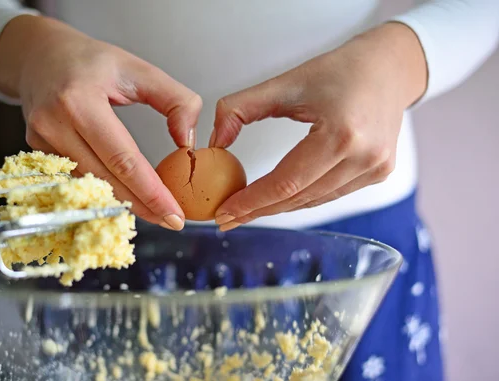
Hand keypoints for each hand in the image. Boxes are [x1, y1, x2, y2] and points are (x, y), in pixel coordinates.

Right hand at [0, 16, 201, 229]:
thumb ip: (175, 100)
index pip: (122, 158)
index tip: (174, 214)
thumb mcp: (139, 69)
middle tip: (172, 221)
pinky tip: (127, 196)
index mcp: (80, 100)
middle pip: (106, 179)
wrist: (40, 57)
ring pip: (91, 184)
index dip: (150, 191)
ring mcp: (41, 141)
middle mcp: (55, 123)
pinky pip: (78, 178)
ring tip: (155, 210)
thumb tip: (188, 142)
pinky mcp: (37, 151)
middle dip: (142, 205)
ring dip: (125, 201)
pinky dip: (105, 189)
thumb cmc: (92, 61)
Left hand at [210, 22, 426, 230]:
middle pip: (299, 198)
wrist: (387, 67)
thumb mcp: (284, 83)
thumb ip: (240, 109)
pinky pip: (330, 194)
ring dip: (279, 207)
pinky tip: (279, 198)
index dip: (252, 202)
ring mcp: (375, 169)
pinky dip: (302, 198)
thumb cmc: (337, 71)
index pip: (286, 182)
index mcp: (342, 134)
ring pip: (314, 201)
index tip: (224, 213)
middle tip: (227, 218)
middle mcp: (364, 157)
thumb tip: (216, 142)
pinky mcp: (379, 174)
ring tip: (246, 210)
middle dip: (259, 210)